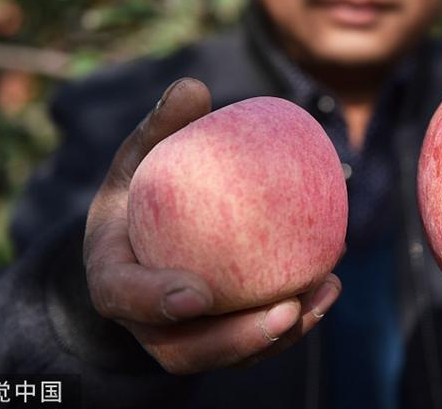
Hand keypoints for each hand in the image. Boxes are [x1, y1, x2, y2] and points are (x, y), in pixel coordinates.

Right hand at [83, 78, 341, 373]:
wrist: (138, 243)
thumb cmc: (140, 194)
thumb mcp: (138, 159)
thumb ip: (161, 129)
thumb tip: (193, 86)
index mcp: (112, 277)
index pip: (125, 297)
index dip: (157, 301)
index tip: (199, 294)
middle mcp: (145, 321)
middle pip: (185, 349)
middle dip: (237, 340)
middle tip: (287, 310)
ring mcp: (182, 337)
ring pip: (227, 355)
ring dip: (279, 336)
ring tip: (325, 294)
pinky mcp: (216, 339)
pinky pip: (253, 343)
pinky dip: (294, 321)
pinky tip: (329, 284)